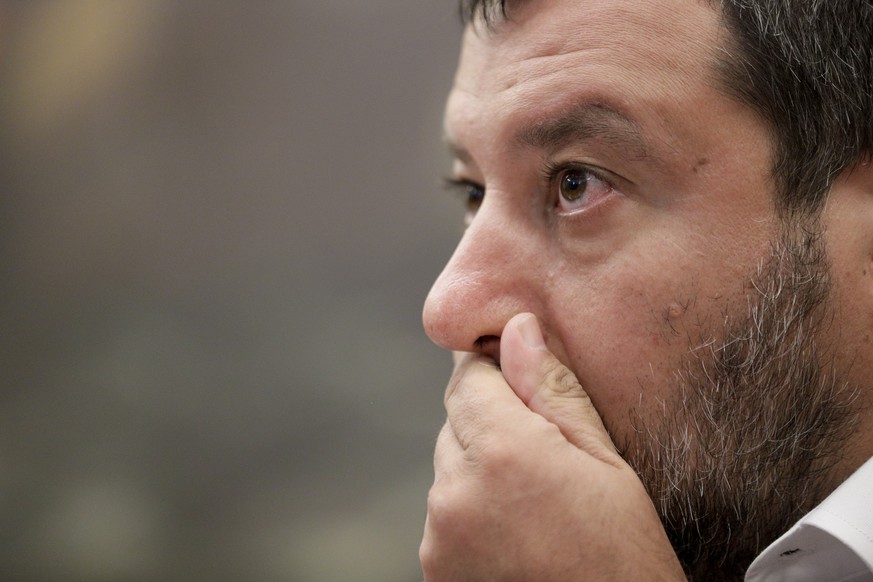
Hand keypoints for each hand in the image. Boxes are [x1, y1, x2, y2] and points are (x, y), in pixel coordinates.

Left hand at [420, 313, 684, 580]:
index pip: (469, 377)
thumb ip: (554, 392)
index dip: (497, 374)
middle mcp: (457, 490)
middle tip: (544, 457)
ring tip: (535, 505)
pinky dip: (469, 510)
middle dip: (491, 423)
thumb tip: (519, 331)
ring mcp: (440, 534)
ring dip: (479, 469)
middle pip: (456, 421)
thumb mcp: (607, 466)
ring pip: (449, 467)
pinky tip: (516, 533)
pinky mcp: (434, 566)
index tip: (520, 383)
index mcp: (505, 452)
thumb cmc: (625, 560)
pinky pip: (444, 512)